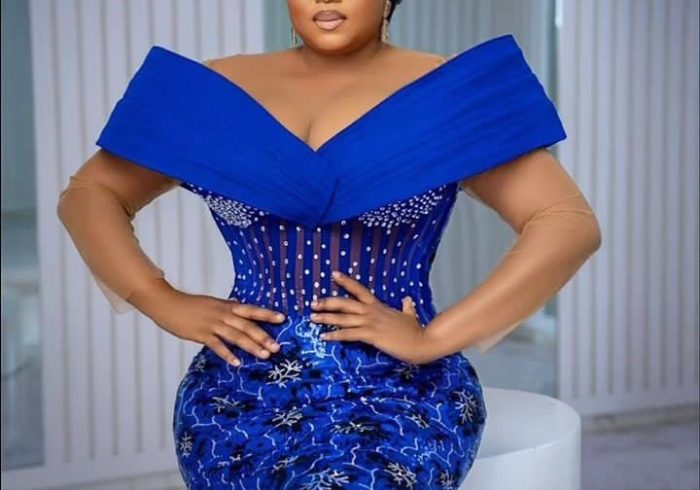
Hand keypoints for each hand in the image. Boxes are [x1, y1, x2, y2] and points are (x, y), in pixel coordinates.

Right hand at [128, 278, 285, 366]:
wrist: (167, 303)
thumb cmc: (190, 305)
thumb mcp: (212, 303)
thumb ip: (227, 309)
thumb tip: (241, 310)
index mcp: (226, 305)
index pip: (251, 310)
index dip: (266, 314)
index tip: (282, 318)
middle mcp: (222, 314)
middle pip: (246, 325)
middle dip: (263, 336)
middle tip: (277, 347)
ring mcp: (212, 324)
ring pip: (235, 336)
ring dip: (251, 346)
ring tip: (264, 355)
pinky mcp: (200, 334)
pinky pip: (217, 345)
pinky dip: (227, 354)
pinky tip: (237, 362)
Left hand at [310, 270, 431, 364]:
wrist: (422, 341)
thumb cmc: (415, 330)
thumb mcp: (410, 315)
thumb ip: (407, 307)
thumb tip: (408, 300)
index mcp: (378, 306)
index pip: (359, 289)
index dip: (346, 281)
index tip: (333, 274)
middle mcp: (372, 312)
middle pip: (345, 303)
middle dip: (327, 302)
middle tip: (313, 303)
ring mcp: (371, 323)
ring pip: (344, 318)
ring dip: (326, 318)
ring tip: (312, 318)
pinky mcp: (372, 335)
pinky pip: (349, 334)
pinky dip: (335, 335)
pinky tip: (324, 336)